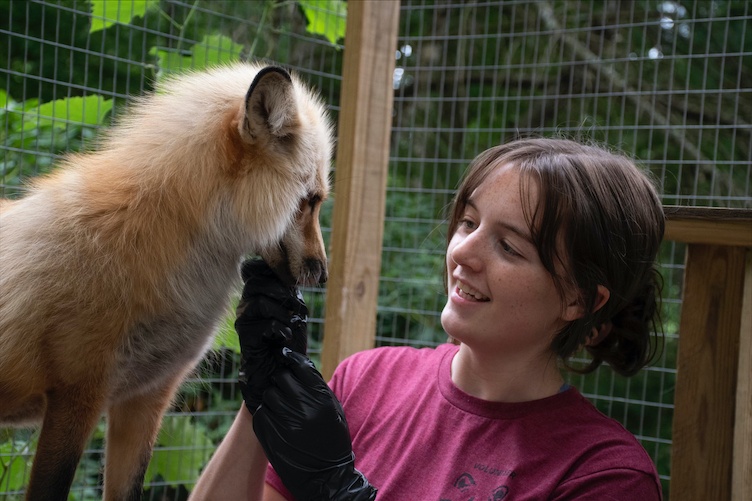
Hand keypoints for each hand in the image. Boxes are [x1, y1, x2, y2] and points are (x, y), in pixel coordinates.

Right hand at [236, 259, 307, 413]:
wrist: (284, 369)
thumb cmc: (290, 339)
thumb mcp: (295, 309)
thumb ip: (290, 291)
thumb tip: (290, 275)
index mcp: (257, 293)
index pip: (253, 269)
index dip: (271, 271)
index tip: (291, 285)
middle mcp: (246, 303)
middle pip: (255, 282)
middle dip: (281, 291)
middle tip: (295, 306)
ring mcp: (243, 320)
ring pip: (258, 302)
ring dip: (282, 312)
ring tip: (292, 323)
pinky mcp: (245, 337)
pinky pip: (262, 324)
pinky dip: (279, 328)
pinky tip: (285, 336)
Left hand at [254, 349, 376, 500]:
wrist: (327, 477)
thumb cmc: (333, 440)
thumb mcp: (334, 410)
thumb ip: (318, 388)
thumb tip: (298, 365)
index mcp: (322, 399)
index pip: (300, 367)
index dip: (291, 359)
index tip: (285, 356)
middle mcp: (304, 409)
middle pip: (281, 378)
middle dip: (282, 381)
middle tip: (286, 388)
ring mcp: (286, 423)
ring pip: (268, 395)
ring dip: (273, 398)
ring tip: (281, 407)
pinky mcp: (271, 436)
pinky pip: (260, 414)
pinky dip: (266, 414)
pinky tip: (275, 419)